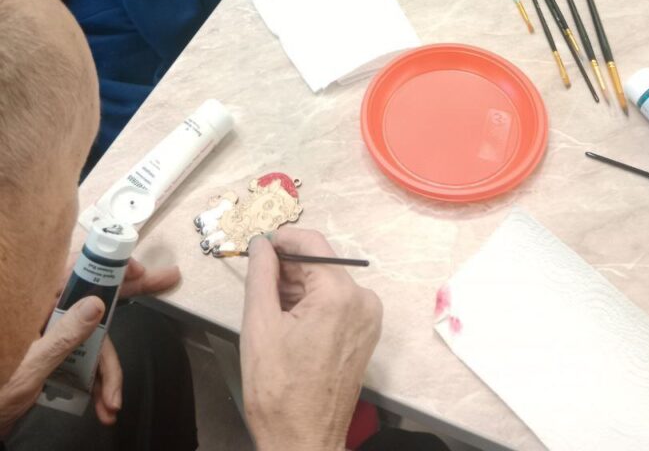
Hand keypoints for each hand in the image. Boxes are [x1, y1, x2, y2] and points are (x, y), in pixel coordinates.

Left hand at [0, 256, 180, 437]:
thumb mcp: (28, 367)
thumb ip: (63, 336)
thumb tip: (97, 304)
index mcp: (34, 304)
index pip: (75, 271)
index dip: (109, 266)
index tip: (137, 270)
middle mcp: (45, 313)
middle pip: (96, 295)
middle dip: (134, 292)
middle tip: (169, 278)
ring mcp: (52, 334)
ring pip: (95, 340)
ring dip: (108, 373)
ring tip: (113, 403)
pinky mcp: (55, 356)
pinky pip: (85, 361)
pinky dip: (97, 385)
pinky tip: (103, 407)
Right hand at [241, 229, 381, 450]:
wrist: (303, 443)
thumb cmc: (278, 391)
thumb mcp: (259, 325)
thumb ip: (261, 274)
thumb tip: (261, 243)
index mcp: (340, 294)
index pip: (311, 242)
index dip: (281, 239)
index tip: (259, 245)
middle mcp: (363, 299)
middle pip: (320, 262)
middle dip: (287, 268)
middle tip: (258, 284)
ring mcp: (368, 318)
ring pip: (327, 282)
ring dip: (298, 287)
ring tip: (271, 312)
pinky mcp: (365, 333)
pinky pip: (337, 302)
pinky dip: (312, 303)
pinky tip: (289, 323)